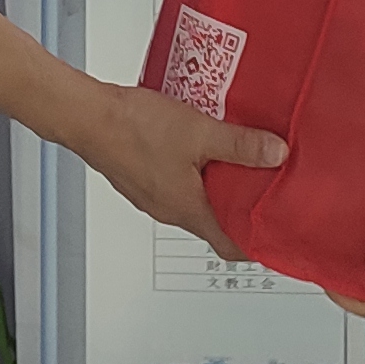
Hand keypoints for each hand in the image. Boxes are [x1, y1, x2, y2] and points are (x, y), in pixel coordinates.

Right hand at [76, 82, 286, 260]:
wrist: (87, 116)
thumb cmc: (134, 129)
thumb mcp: (201, 132)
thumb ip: (242, 144)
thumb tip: (276, 154)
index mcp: (188, 210)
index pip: (230, 247)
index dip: (255, 244)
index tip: (274, 233)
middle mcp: (169, 210)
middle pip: (214, 222)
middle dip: (240, 207)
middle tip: (263, 185)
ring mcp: (152, 196)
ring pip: (194, 201)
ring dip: (216, 187)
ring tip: (234, 160)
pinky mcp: (140, 179)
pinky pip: (175, 184)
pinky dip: (193, 173)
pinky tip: (198, 147)